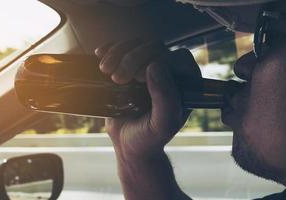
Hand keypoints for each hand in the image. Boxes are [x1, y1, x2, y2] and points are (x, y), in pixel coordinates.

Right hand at [95, 39, 200, 159]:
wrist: (128, 143)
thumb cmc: (148, 138)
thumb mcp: (161, 125)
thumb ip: (165, 99)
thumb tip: (156, 66)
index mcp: (186, 84)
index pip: (177, 58)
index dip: (157, 61)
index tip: (137, 78)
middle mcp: (171, 73)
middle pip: (155, 47)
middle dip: (132, 58)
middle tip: (116, 78)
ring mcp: (150, 68)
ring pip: (138, 44)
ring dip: (118, 52)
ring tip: (105, 70)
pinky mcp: (132, 67)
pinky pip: (123, 48)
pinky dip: (110, 48)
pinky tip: (100, 55)